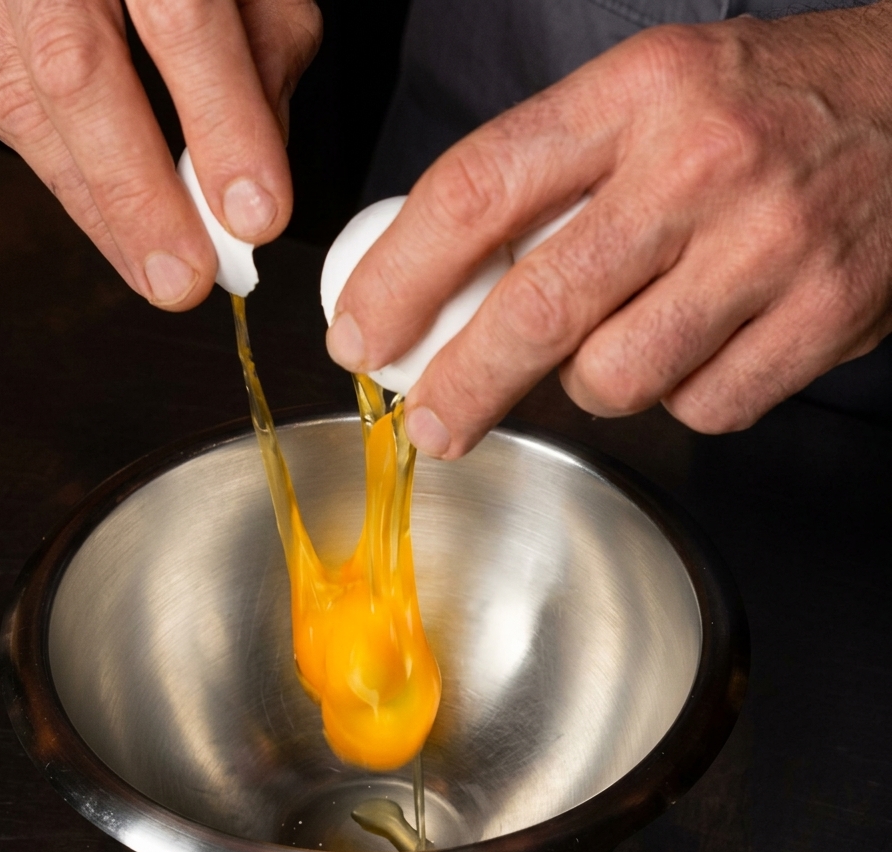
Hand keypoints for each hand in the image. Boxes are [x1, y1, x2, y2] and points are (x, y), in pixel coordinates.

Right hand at [0, 0, 320, 308]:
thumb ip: (262, 49)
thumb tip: (256, 168)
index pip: (181, 16)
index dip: (221, 122)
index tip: (253, 214)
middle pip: (75, 71)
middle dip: (137, 195)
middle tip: (182, 279)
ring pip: (22, 104)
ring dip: (95, 207)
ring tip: (151, 270)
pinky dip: (54, 166)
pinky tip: (99, 208)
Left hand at [326, 4, 891, 456]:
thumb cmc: (761, 107)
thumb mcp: (645, 97)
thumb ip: (548, 180)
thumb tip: (444, 284)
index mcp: (634, 95)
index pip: (476, 191)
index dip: (399, 278)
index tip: (363, 334)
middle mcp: (698, 168)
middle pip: (535, 309)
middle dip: (460, 385)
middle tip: (427, 424)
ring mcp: (766, 248)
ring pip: (616, 375)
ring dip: (593, 381)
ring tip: (625, 336)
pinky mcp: (820, 319)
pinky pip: (701, 405)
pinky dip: (681, 394)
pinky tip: (705, 343)